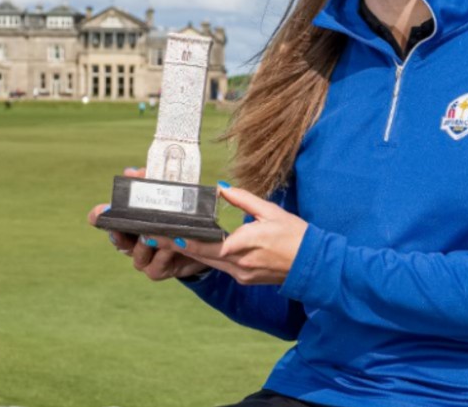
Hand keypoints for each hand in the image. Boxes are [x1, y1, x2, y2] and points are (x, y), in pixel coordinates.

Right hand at [87, 167, 210, 281]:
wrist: (203, 242)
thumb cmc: (180, 215)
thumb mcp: (168, 193)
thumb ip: (150, 181)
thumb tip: (131, 172)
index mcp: (132, 223)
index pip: (109, 220)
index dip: (100, 217)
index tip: (96, 214)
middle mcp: (134, 242)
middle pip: (119, 241)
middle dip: (118, 234)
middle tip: (119, 228)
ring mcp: (145, 258)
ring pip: (137, 256)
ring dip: (145, 245)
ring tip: (153, 235)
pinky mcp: (160, 270)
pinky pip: (154, 268)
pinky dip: (162, 257)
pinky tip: (170, 248)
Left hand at [175, 182, 306, 285]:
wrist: (314, 266)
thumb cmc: (296, 235)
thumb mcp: (270, 212)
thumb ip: (243, 200)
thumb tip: (221, 188)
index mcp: (244, 245)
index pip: (205, 244)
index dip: (183, 240)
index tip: (164, 233)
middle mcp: (239, 264)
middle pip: (201, 255)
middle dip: (178, 245)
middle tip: (154, 236)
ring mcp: (242, 274)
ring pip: (209, 262)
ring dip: (191, 252)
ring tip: (169, 241)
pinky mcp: (245, 278)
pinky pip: (222, 267)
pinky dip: (208, 257)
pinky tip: (197, 249)